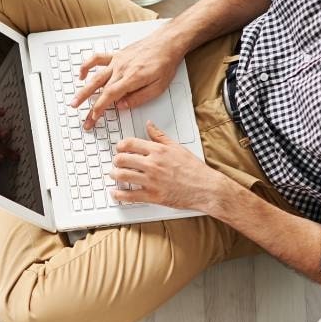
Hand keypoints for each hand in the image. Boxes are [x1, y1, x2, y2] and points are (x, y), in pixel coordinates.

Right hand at [71, 27, 183, 129]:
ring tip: (74, 101)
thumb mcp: (158, 87)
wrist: (167, 42)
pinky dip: (87, 66)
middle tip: (83, 117)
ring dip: (83, 89)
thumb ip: (139, 98)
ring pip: (95, 76)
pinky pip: (97, 59)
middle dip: (89, 105)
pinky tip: (81, 74)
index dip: (99, 108)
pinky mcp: (117, 55)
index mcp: (131, 78)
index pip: (110, 96)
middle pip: (100, 89)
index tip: (94, 118)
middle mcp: (121, 69)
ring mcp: (117, 61)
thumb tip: (122, 106)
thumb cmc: (165, 63)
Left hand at [110, 121, 227, 210]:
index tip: (119, 149)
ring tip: (114, 175)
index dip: (120, 146)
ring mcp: (151, 181)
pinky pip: (129, 195)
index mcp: (158, 151)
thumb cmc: (194, 169)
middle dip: (116, 161)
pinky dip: (118, 195)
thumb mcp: (178, 147)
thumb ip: (160, 136)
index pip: (130, 143)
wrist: (206, 188)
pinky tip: (115, 193)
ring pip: (122, 176)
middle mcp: (153, 164)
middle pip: (122, 159)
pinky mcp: (153, 196)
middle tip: (116, 163)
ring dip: (114, 175)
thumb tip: (149, 125)